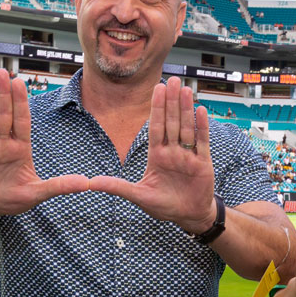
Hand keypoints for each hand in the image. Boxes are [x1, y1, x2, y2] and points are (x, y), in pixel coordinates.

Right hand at [0, 69, 87, 221]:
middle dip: (4, 95)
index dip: (21, 102)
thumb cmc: (11, 199)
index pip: (22, 120)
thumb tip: (86, 184)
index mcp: (20, 148)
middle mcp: (3, 143)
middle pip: (4, 115)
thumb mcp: (37, 193)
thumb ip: (59, 186)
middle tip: (2, 73)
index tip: (20, 83)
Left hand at [87, 77, 216, 233]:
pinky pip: (202, 141)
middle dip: (171, 102)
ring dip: (186, 109)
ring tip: (185, 89)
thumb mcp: (138, 196)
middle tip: (172, 80)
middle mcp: (173, 152)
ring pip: (186, 127)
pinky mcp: (203, 162)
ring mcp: (188, 156)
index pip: (155, 127)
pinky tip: (200, 110)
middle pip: (171, 122)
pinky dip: (201, 126)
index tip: (156, 89)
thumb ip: (117, 187)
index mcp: (157, 156)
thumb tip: (92, 183)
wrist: (188, 216)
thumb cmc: (164, 206)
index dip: (156, 108)